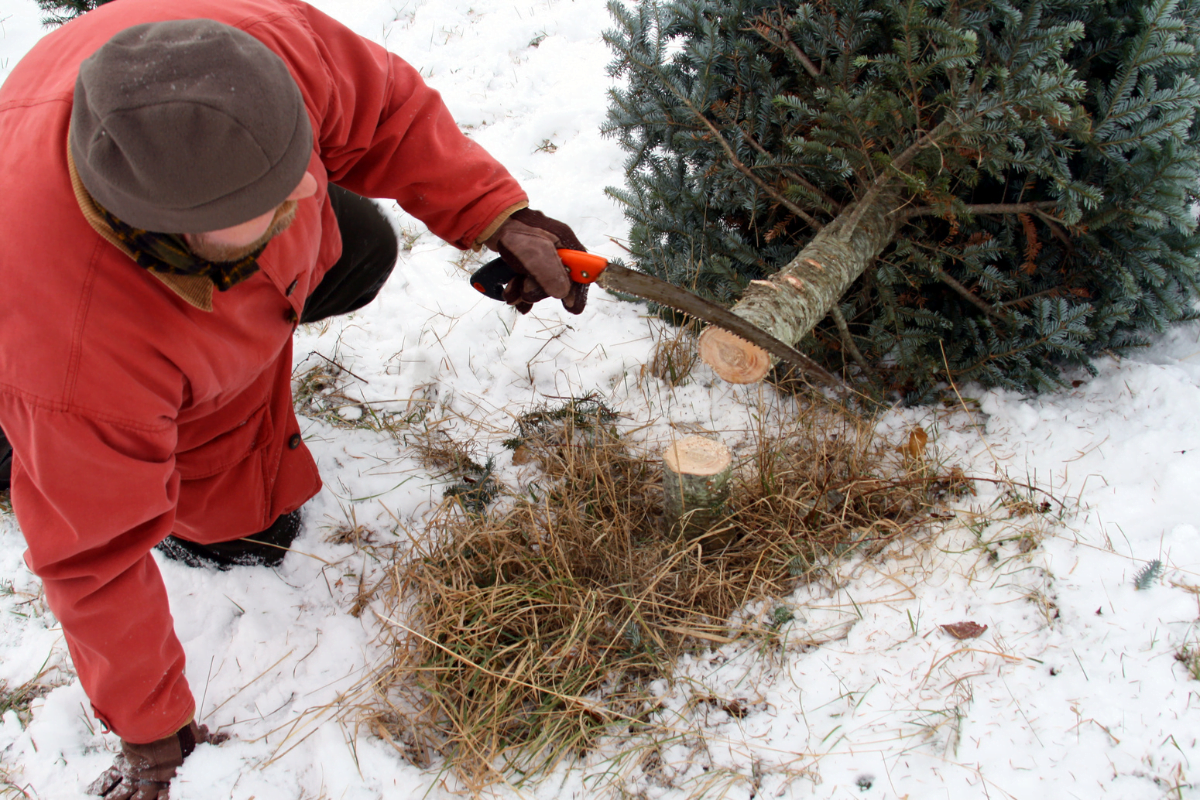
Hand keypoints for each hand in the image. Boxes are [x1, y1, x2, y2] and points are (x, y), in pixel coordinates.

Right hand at [88, 721, 226, 799]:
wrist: (165, 723)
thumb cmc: (186, 731)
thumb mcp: (201, 739)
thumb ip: (210, 740)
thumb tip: (224, 737)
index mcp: (169, 780)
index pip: (165, 798)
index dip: (161, 798)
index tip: (160, 797)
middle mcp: (151, 783)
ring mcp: (135, 775)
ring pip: (119, 796)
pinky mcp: (123, 764)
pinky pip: (108, 779)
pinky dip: (98, 788)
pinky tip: (89, 794)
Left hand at [483, 208, 588, 314]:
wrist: (492, 221)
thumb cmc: (516, 231)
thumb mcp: (536, 252)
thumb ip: (551, 274)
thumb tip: (563, 294)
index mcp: (566, 244)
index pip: (582, 271)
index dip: (577, 290)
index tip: (570, 306)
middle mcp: (557, 252)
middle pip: (558, 283)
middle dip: (539, 292)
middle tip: (525, 289)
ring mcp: (541, 258)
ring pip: (540, 285)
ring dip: (524, 294)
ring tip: (511, 293)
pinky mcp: (527, 263)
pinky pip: (527, 284)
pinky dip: (519, 292)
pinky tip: (510, 295)